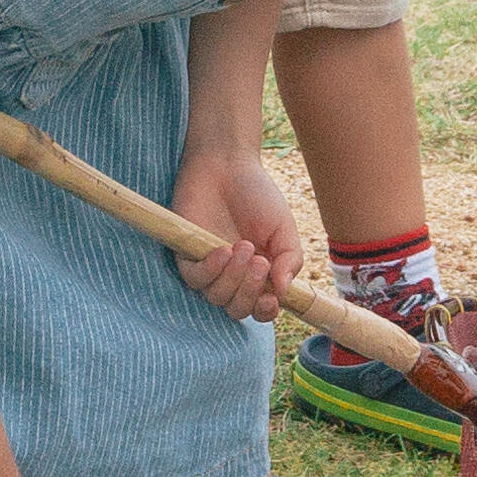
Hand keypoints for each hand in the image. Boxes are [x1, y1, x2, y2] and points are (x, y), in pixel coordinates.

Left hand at [168, 143, 298, 319]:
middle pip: (237, 309)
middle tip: (259, 261)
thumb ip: (290, 260)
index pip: (260, 308)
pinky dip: (211, 270)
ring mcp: (210, 268)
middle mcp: (233, 276)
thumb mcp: (284, 228)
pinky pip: (194, 280)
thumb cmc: (257, 195)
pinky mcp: (186, 256)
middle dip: (249, 292)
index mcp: (259, 275)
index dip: (265, 311)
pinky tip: (222, 250)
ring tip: (243, 246)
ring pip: (216, 298)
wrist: (227, 164)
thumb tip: (284, 292)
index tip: (272, 298)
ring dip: (233, 278)